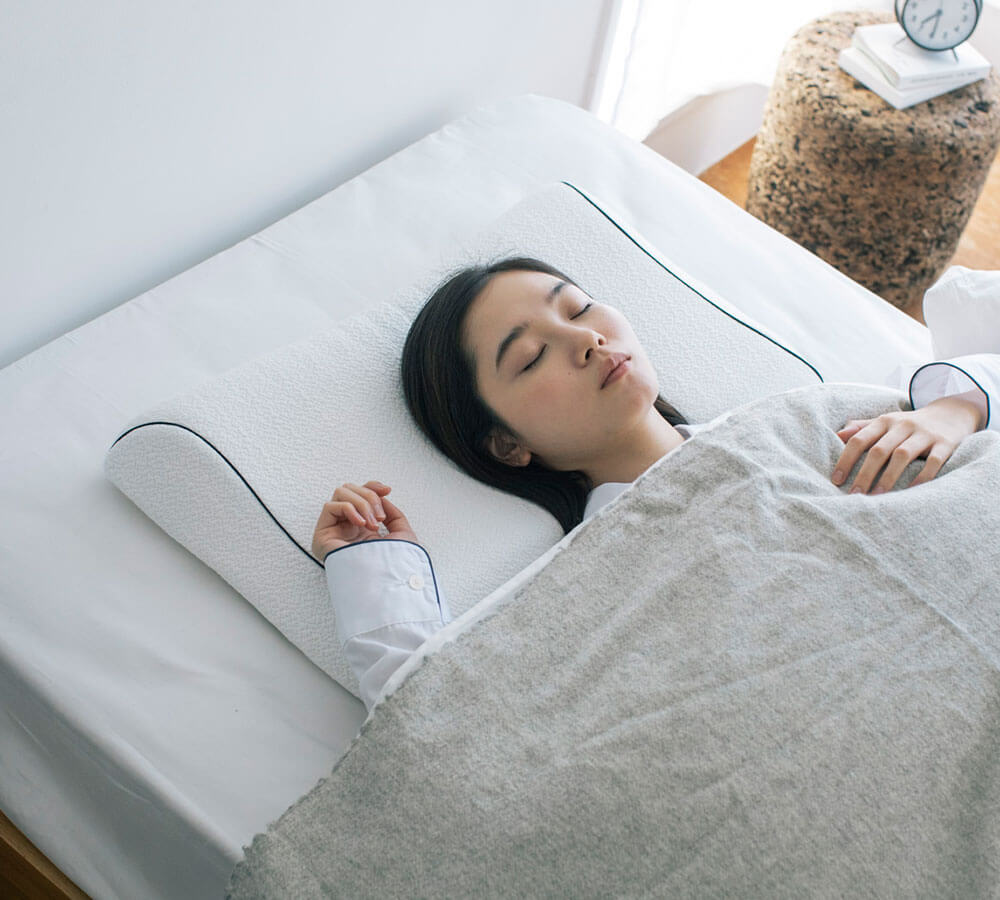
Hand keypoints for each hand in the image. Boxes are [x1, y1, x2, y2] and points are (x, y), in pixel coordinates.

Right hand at [311, 481, 419, 559]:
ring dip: (361, 503)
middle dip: (369, 497)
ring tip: (371, 522)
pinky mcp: (322, 536)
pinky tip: (360, 524)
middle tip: (380, 517)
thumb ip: (393, 513)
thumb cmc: (397, 564)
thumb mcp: (402, 533)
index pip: (360, 494)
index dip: (372, 487)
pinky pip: (330, 507)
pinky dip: (348, 509)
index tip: (387, 490)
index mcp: (364, 527)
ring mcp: (334, 530)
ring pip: (340, 494)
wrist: (388, 583)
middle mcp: (347, 526)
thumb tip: (382, 496)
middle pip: (350, 490)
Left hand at [832, 391, 984, 494]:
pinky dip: (922, 477)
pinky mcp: (945, 444)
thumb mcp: (885, 422)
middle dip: (864, 474)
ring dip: (888, 478)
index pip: (860, 440)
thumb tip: (836, 436)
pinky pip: (933, 461)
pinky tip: (910, 491)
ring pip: (902, 455)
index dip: (846, 460)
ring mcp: (925, 434)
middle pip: (879, 450)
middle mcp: (903, 425)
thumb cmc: (908, 425)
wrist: (951, 414)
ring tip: (877, 497)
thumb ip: (862, 428)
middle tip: (854, 495)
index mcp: (884, 421)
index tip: (837, 480)